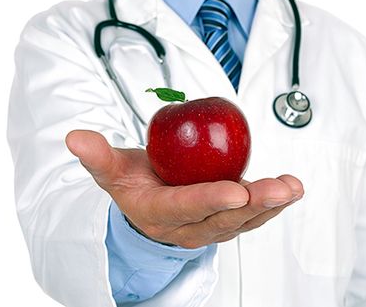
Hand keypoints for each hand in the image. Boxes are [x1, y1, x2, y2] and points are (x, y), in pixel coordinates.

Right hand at [66, 130, 303, 248]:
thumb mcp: (111, 171)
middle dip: (253, 204)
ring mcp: (212, 226)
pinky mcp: (228, 219)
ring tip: (291, 188)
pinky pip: (253, 215)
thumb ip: (96, 156)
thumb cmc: (133, 184)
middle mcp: (189, 227)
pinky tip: (291, 189)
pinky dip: (273, 204)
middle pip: (223, 218)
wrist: (148, 203)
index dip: (209, 200)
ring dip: (270, 205)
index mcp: (159, 214)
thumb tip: (74, 137)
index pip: (185, 208)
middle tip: (277, 189)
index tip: (234, 189)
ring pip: (244, 220)